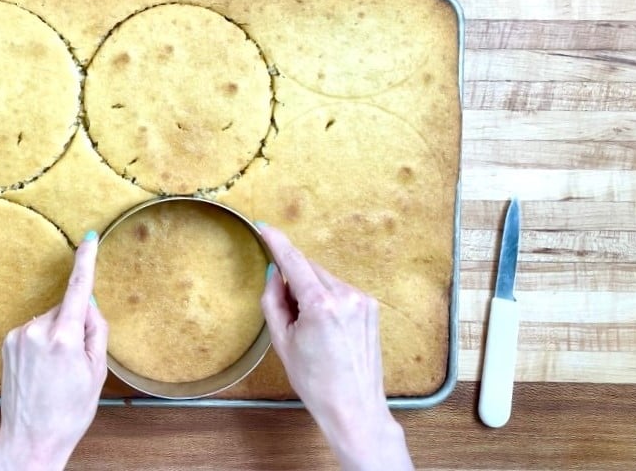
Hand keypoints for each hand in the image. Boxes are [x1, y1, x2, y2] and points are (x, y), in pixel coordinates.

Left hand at [0, 232, 107, 470]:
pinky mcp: (7, 343)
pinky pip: (34, 331)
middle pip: (65, 310)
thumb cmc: (68, 412)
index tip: (89, 239)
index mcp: (63, 338)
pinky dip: (42, 343)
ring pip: (49, 321)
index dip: (86, 261)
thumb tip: (88, 303)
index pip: (78, 289)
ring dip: (57, 336)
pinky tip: (42, 370)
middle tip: (77, 363)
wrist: (30, 441)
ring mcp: (18, 337)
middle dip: (75, 325)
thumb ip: (95, 331)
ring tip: (56, 372)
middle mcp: (36, 331)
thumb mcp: (97, 372)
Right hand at [257, 224, 412, 470]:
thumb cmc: (315, 381)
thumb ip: (273, 302)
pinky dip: (327, 299)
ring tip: (310, 328)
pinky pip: (340, 291)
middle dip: (294, 279)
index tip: (264, 227)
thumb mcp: (282, 342)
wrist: (354, 408)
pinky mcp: (371, 307)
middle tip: (286, 311)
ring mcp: (362, 300)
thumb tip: (275, 274)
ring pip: (325, 280)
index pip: (294, 261)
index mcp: (320, 304)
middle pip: (310, 269)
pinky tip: (326, 329)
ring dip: (311, 291)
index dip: (277, 241)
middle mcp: (345, 296)